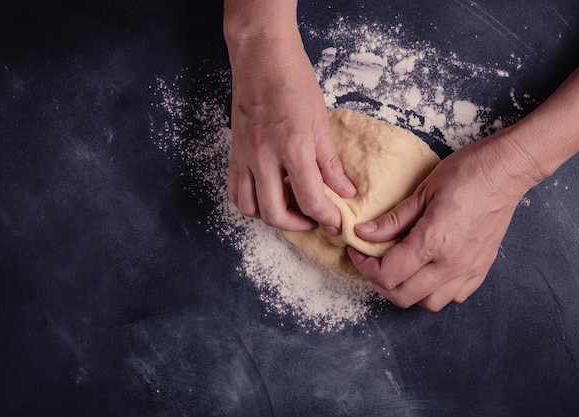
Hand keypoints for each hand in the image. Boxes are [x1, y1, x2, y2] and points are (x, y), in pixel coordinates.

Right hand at [226, 34, 355, 231]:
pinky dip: (250, 202)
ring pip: (249, 207)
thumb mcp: (320, 121)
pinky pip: (235, 190)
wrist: (261, 55)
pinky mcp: (234, 152)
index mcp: (292, 147)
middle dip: (298, 225)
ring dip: (271, 216)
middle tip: (314, 219)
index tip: (335, 221)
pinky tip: (267, 195)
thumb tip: (344, 190)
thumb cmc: (293, 80)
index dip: (326, 217)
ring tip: (290, 208)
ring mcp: (244, 155)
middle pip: (274, 214)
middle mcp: (263, 156)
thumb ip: (330, 162)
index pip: (310, 199)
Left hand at [348, 131, 533, 310]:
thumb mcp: (423, 191)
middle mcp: (451, 263)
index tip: (358, 252)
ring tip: (400, 269)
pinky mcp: (481, 269)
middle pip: (403, 296)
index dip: (365, 267)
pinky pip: (454, 297)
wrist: (507, 170)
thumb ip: (393, 219)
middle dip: (380, 283)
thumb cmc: (466, 173)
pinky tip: (428, 271)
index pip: (388, 274)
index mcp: (432, 242)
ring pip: (429, 304)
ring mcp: (468, 269)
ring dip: (408, 291)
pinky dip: (436, 292)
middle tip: (373, 263)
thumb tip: (364, 233)